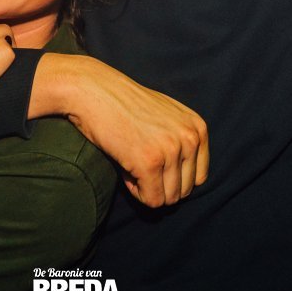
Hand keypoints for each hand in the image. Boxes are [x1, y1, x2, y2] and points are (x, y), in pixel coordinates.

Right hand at [33, 54, 208, 207]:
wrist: (93, 90)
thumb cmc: (125, 105)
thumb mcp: (166, 115)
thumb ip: (182, 140)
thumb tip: (185, 182)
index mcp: (197, 128)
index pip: (198, 177)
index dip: (173, 177)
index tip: (152, 162)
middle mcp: (189, 138)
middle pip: (184, 191)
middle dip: (159, 184)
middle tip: (137, 162)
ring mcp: (170, 150)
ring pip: (168, 198)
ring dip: (147, 188)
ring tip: (131, 163)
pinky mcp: (149, 163)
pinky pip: (152, 199)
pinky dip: (136, 191)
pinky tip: (125, 170)